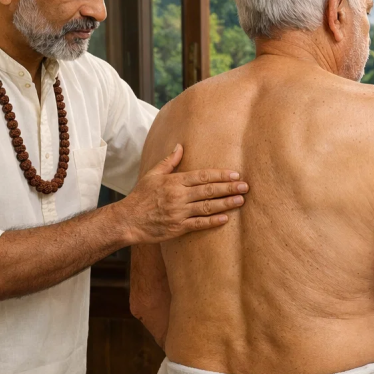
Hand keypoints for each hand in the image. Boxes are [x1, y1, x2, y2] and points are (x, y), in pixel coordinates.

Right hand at [119, 144, 247, 242]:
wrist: (128, 219)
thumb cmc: (141, 196)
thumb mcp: (153, 174)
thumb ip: (169, 161)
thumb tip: (180, 146)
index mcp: (174, 182)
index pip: (202, 176)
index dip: (220, 175)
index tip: (235, 174)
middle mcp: (179, 196)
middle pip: (208, 191)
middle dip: (228, 188)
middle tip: (245, 186)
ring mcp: (179, 213)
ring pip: (207, 207)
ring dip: (225, 204)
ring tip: (241, 200)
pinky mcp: (178, 228)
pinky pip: (199, 224)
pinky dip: (213, 221)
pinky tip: (225, 218)